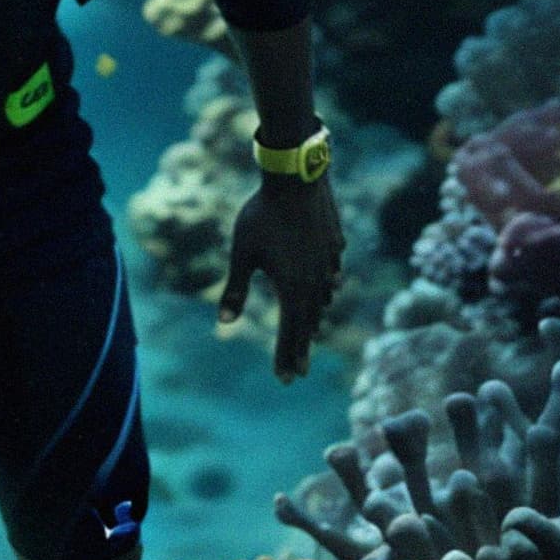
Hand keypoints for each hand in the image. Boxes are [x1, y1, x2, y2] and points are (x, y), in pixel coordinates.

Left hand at [215, 173, 345, 381]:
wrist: (297, 179)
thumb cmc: (263, 215)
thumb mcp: (242, 253)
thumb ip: (235, 288)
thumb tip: (223, 322)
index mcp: (293, 288)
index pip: (290, 333)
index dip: (286, 357)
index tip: (285, 380)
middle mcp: (315, 282)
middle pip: (309, 324)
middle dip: (301, 348)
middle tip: (298, 372)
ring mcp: (329, 264)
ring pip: (323, 300)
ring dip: (314, 319)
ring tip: (308, 333)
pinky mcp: (335, 247)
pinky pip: (331, 277)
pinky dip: (325, 290)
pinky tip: (327, 290)